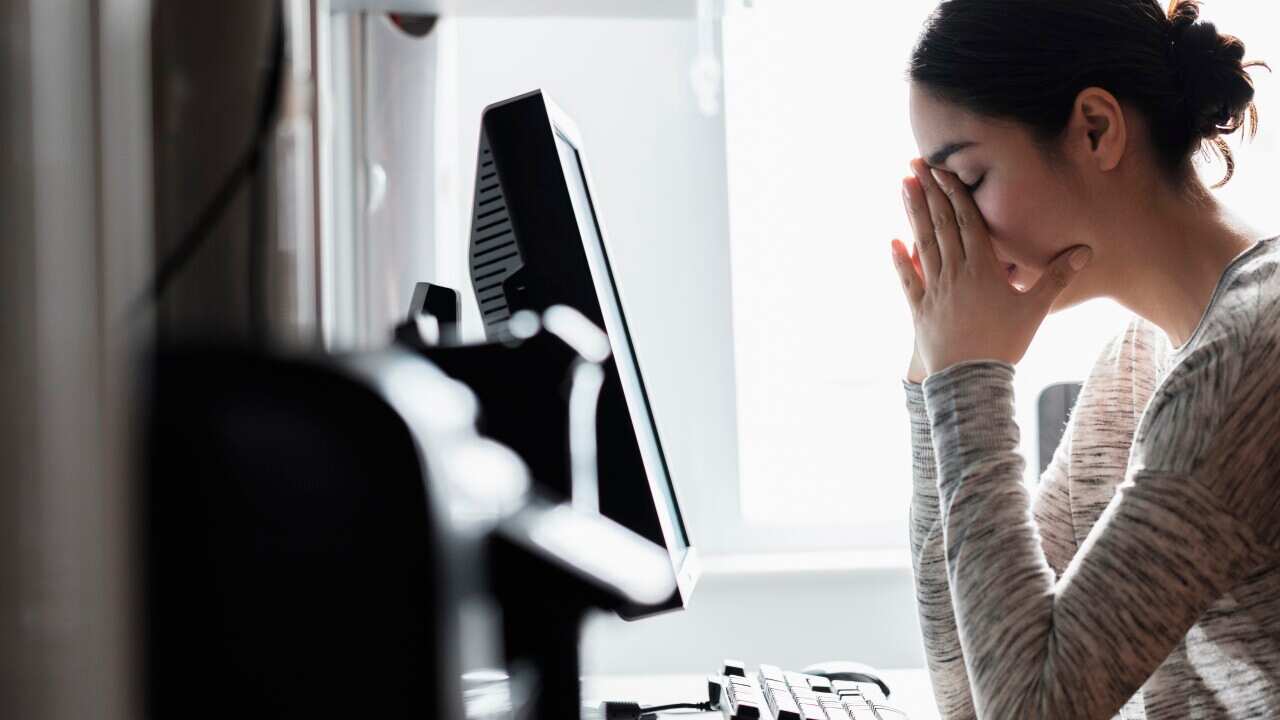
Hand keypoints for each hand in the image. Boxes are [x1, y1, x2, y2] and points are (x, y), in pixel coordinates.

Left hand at [891, 159, 1091, 376]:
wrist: (971, 379)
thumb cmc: (1006, 343)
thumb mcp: (1035, 309)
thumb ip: (1058, 277)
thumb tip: (1087, 251)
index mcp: (982, 268)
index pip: (967, 221)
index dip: (955, 193)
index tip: (944, 169)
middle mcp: (954, 273)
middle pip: (941, 224)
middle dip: (930, 192)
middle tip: (916, 163)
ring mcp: (933, 290)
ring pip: (922, 243)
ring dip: (913, 213)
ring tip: (904, 185)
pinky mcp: (919, 309)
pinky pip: (907, 279)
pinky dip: (900, 259)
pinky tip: (893, 240)